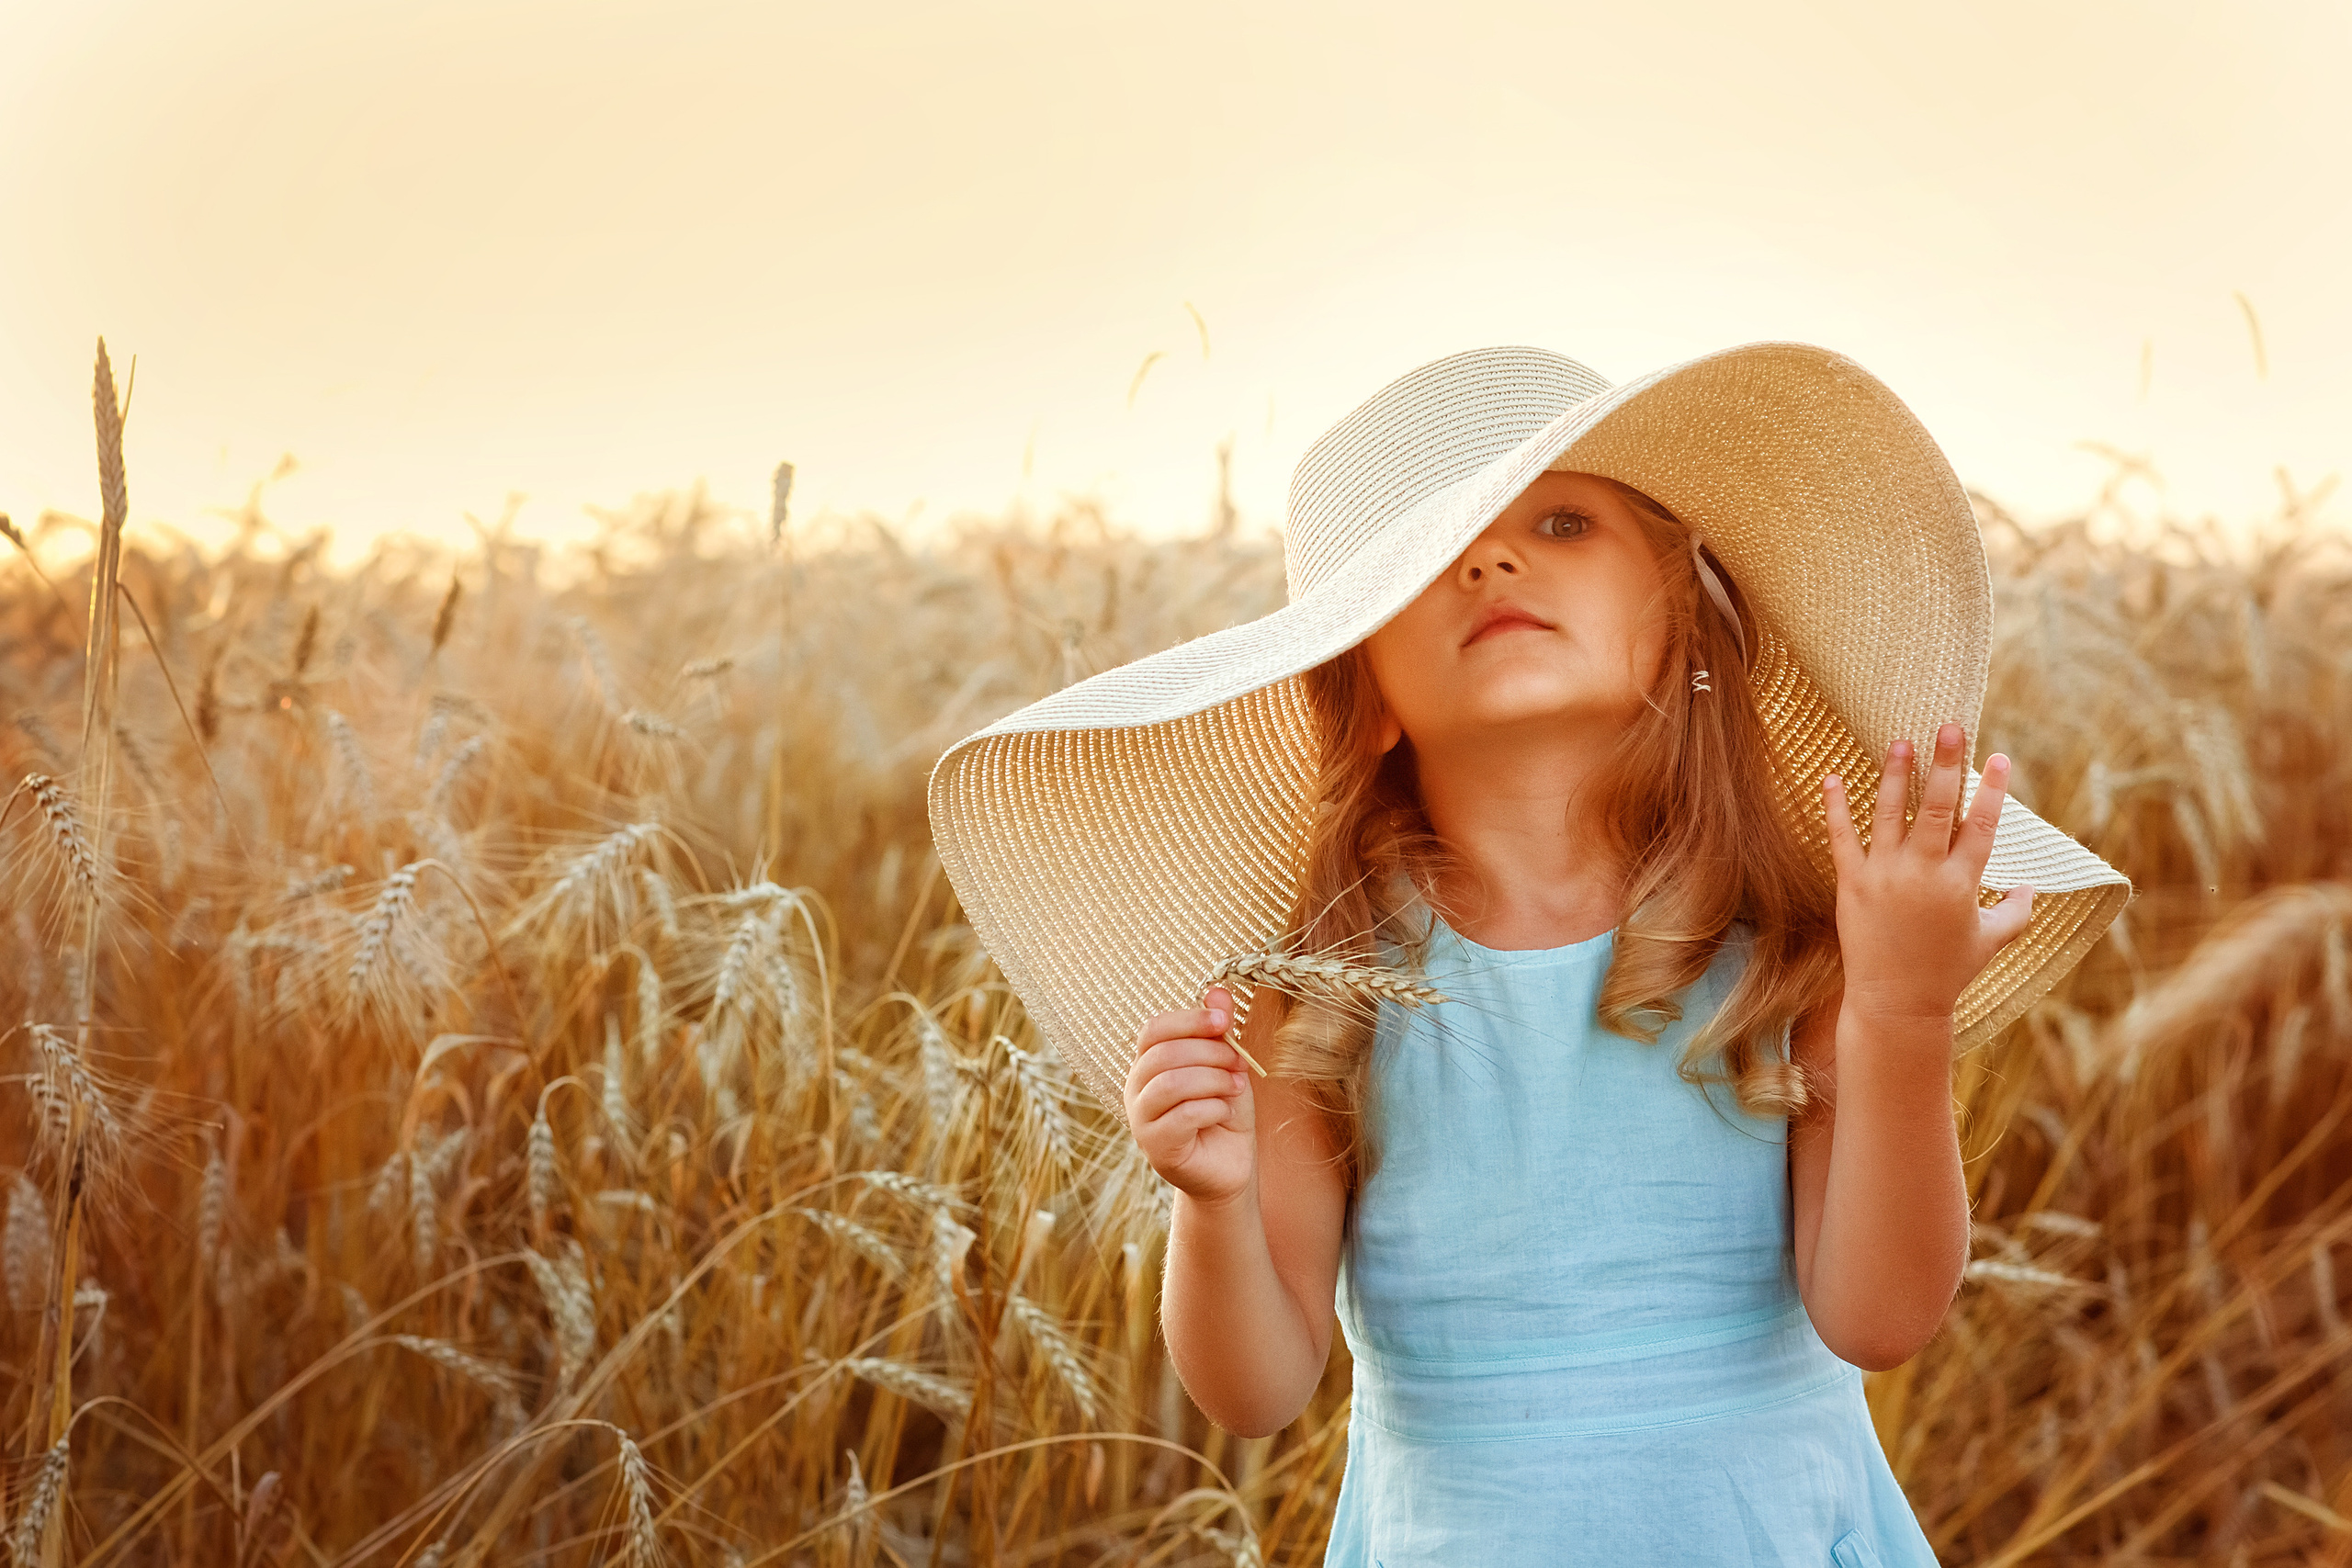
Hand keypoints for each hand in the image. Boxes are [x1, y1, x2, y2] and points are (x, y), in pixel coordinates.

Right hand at [1124, 985, 1255, 1205]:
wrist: (1229, 1167)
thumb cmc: (1224, 1113)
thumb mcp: (1227, 1066)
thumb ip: (1219, 1032)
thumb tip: (1217, 991)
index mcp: (1149, 1064)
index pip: (1154, 1029)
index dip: (1189, 1020)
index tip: (1225, 1021)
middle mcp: (1137, 1089)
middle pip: (1163, 1054)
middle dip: (1209, 1052)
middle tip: (1239, 1063)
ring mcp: (1141, 1120)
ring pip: (1170, 1083)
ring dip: (1212, 1079)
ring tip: (1236, 1086)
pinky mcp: (1156, 1148)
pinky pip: (1181, 1116)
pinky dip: (1211, 1107)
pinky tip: (1224, 1112)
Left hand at [1823, 724, 2035, 1029]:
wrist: (1896, 1004)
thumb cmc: (1947, 974)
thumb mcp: (1990, 943)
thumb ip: (2016, 913)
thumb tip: (2033, 888)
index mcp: (1962, 884)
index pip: (1982, 826)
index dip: (1992, 790)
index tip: (1997, 757)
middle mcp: (1925, 874)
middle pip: (1939, 808)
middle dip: (1946, 764)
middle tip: (1948, 726)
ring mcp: (1885, 877)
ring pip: (1890, 813)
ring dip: (1895, 774)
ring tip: (1899, 741)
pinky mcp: (1852, 884)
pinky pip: (1842, 837)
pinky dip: (1836, 806)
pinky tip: (1832, 776)